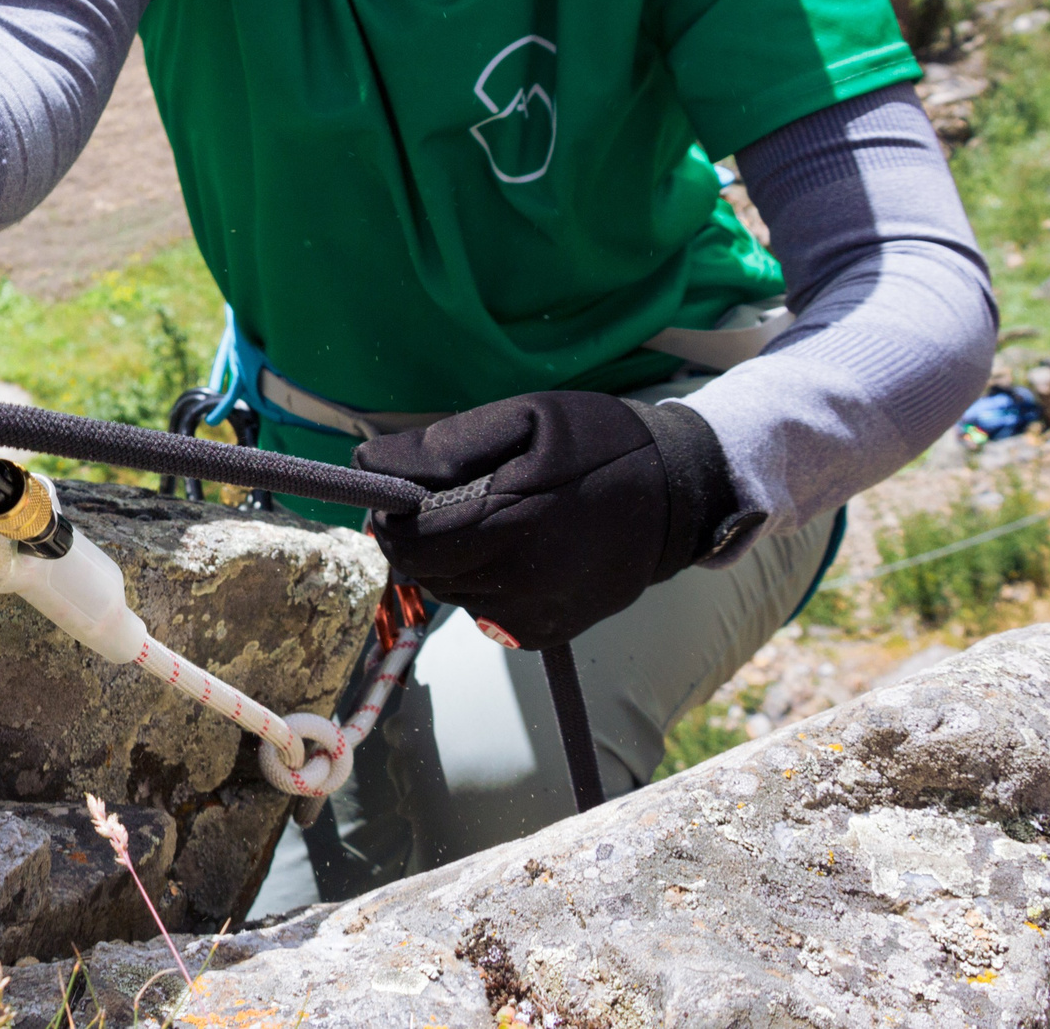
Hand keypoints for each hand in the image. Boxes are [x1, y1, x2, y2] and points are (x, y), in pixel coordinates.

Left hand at [353, 392, 751, 650]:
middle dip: (416, 537)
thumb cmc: (599, 442)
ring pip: (449, 592)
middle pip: (423, 570)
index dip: (390, 516)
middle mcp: (520, 578)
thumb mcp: (524, 417)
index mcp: (512, 519)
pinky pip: (482, 612)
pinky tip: (516, 551)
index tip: (397, 492)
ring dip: (449, 558)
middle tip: (440, 502)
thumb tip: (368, 463)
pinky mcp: (545, 633)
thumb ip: (443, 445)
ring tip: (489, 519)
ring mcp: (534, 613)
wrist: (681, 495)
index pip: (411, 539)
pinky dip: (482, 583)